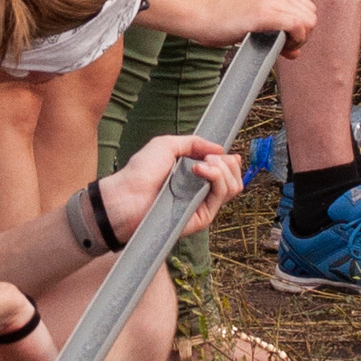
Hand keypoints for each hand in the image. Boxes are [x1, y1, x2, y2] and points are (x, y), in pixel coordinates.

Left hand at [104, 132, 249, 235]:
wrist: (126, 196)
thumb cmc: (140, 171)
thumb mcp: (167, 145)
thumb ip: (194, 143)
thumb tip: (220, 148)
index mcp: (195, 178)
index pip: (226, 172)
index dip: (229, 161)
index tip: (223, 152)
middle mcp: (201, 193)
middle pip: (234, 179)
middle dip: (228, 163)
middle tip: (209, 157)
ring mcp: (202, 206)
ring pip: (232, 187)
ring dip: (222, 169)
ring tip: (202, 164)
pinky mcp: (202, 218)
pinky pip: (220, 196)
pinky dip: (216, 178)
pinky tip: (199, 170)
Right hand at [166, 0, 315, 55]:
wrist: (199, 12)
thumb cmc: (221, 17)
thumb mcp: (255, 16)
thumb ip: (277, 27)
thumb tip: (296, 49)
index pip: (306, 7)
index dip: (301, 28)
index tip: (287, 41)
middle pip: (311, 15)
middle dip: (302, 35)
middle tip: (284, 47)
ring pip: (308, 22)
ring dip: (298, 40)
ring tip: (280, 47)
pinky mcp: (265, 12)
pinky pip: (297, 26)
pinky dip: (294, 40)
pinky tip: (280, 46)